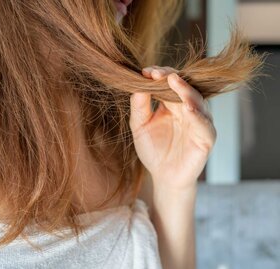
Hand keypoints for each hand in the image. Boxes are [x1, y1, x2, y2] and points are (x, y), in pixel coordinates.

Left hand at [129, 66, 216, 189]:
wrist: (163, 176)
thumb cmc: (153, 150)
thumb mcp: (140, 126)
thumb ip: (139, 106)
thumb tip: (137, 85)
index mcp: (173, 104)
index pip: (170, 83)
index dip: (160, 75)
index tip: (147, 71)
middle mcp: (188, 110)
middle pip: (184, 87)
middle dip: (172, 78)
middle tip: (158, 73)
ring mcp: (198, 122)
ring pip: (197, 102)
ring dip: (186, 91)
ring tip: (174, 81)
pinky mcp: (206, 138)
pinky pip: (204, 125)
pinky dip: (197, 116)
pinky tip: (188, 108)